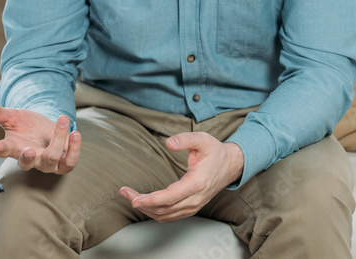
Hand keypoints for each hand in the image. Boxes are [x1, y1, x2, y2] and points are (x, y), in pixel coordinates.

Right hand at [0, 102, 80, 173]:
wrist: (45, 129)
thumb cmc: (26, 126)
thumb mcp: (12, 116)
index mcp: (14, 148)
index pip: (5, 152)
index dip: (0, 150)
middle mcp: (30, 158)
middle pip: (27, 162)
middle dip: (28, 157)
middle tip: (29, 148)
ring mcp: (47, 162)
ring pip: (51, 158)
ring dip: (58, 140)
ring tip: (62, 119)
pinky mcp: (63, 162)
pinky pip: (69, 162)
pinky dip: (74, 149)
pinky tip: (75, 133)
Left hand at [119, 133, 243, 221]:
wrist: (230, 165)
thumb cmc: (215, 152)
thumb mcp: (202, 139)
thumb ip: (185, 139)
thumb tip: (168, 143)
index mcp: (197, 183)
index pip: (170, 197)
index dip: (150, 200)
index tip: (134, 199)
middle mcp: (195, 199)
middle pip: (163, 208)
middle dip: (141, 202)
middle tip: (124, 193)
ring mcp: (193, 206)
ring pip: (165, 215)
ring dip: (146, 208)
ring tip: (130, 196)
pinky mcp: (191, 208)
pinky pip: (170, 216)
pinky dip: (155, 212)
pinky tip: (144, 204)